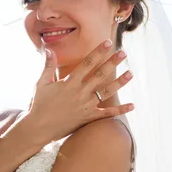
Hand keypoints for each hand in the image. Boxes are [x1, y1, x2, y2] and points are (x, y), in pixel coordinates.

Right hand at [19, 40, 133, 143]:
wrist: (39, 128)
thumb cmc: (39, 104)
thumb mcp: (41, 83)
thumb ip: (48, 66)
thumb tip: (49, 49)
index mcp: (69, 82)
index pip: (87, 63)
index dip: (98, 52)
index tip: (107, 43)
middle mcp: (80, 92)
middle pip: (100, 75)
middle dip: (112, 63)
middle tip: (124, 53)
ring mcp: (86, 106)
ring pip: (106, 92)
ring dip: (120, 82)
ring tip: (131, 73)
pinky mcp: (88, 118)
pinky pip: (107, 114)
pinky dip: (120, 110)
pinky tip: (132, 105)